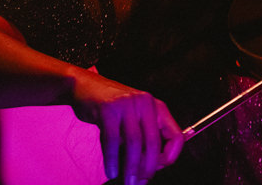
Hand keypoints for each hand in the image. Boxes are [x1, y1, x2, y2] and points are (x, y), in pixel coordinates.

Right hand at [69, 69, 182, 183]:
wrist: (85, 86)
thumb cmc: (111, 108)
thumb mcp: (133, 118)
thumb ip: (143, 139)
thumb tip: (147, 172)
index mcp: (157, 107)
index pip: (176, 136)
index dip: (169, 157)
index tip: (157, 170)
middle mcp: (145, 103)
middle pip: (153, 142)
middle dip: (148, 168)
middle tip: (140, 183)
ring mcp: (127, 104)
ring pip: (134, 143)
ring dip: (131, 167)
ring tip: (129, 182)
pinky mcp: (108, 108)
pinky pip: (111, 140)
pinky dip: (111, 159)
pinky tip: (112, 171)